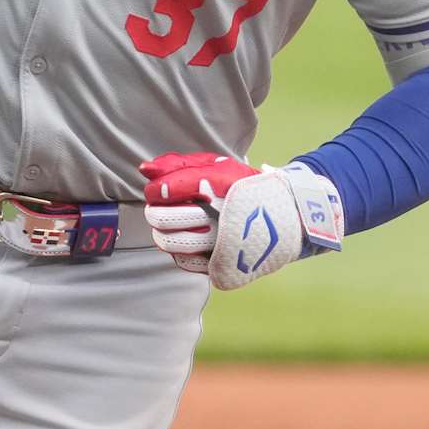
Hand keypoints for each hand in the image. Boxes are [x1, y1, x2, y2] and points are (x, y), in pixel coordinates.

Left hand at [140, 152, 344, 290]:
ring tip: (169, 225)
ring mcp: (219, 242)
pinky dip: (176, 251)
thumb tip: (143, 169)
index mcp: (215, 186)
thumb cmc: (243, 187)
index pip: (164, 190)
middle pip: (162, 218)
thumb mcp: (216, 166)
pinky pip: (183, 261)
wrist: (285, 216)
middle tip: (160, 208)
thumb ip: (178, 165)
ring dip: (160, 233)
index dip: (154, 191)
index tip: (158, 191)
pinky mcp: (221, 263)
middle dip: (153, 212)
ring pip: (169, 242)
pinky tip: (186, 239)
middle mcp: (216, 215)